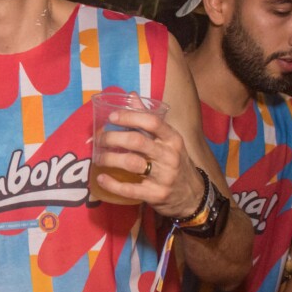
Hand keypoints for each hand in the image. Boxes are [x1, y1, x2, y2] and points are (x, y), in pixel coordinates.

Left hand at [92, 101, 203, 217]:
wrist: (193, 195)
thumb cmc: (175, 162)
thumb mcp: (168, 140)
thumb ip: (149, 119)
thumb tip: (131, 95)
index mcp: (172, 139)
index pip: (152, 122)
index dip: (130, 117)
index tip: (111, 117)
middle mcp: (170, 156)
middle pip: (137, 141)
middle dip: (113, 138)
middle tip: (99, 139)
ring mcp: (164, 176)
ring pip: (132, 163)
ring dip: (110, 159)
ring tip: (98, 157)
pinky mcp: (156, 195)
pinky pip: (130, 189)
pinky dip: (113, 184)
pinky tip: (101, 178)